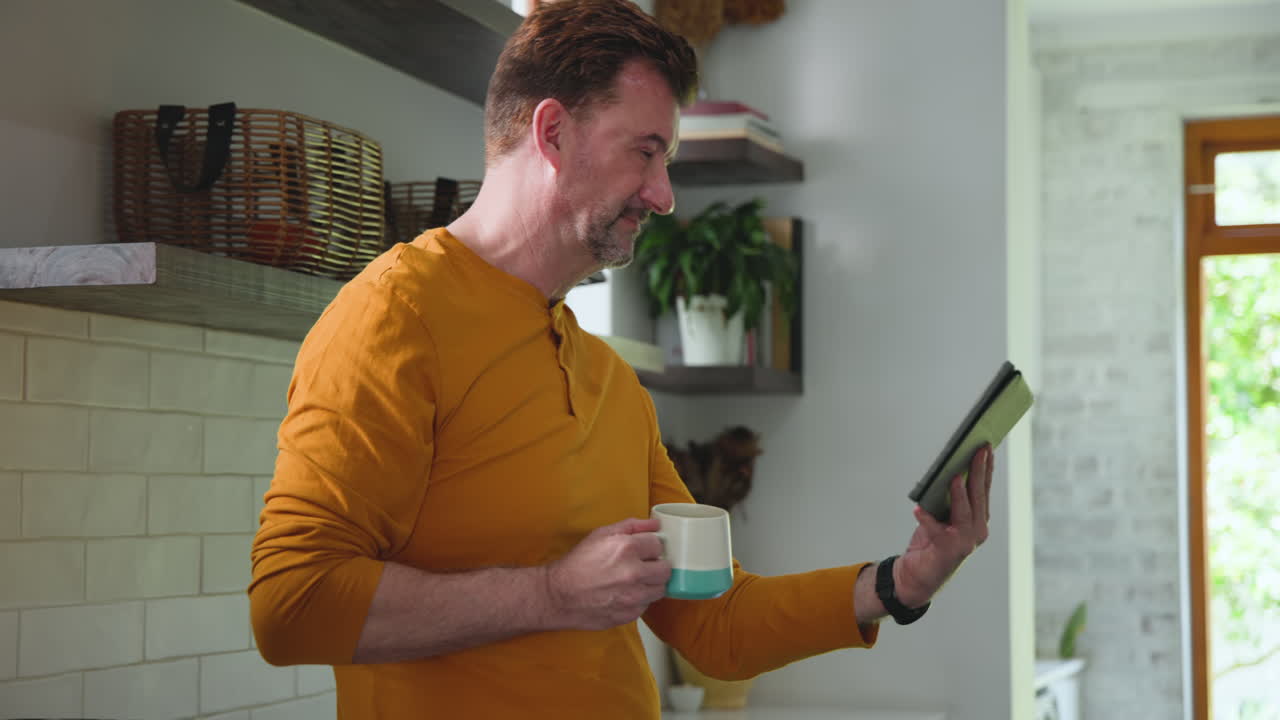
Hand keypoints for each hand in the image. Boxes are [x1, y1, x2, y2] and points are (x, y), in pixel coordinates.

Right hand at [544, 518, 670, 630]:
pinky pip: (646, 605)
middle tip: (643, 566)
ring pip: (660, 589)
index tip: (643, 550)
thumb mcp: (600, 535)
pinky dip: (639, 600)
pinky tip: (625, 594)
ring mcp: (633, 597)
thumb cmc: (577, 564)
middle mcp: (634, 573)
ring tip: (634, 581)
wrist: (558, 595)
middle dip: (656, 566)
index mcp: (627, 548)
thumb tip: (654, 524)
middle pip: (666, 569)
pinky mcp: (630, 614)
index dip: (650, 547)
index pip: (658, 545)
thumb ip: (631, 526)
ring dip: (651, 584)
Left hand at [894, 445, 992, 606]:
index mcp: (978, 520)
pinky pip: (936, 531)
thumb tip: (948, 471)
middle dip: (978, 472)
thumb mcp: (942, 516)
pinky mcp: (948, 550)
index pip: (983, 489)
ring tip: (955, 477)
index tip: (986, 447)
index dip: (986, 468)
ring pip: (965, 512)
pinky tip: (918, 510)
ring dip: (960, 494)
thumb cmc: (930, 542)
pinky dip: (927, 520)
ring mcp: (965, 541)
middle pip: (978, 496)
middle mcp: (977, 530)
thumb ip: (948, 499)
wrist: (918, 576)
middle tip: (977, 450)